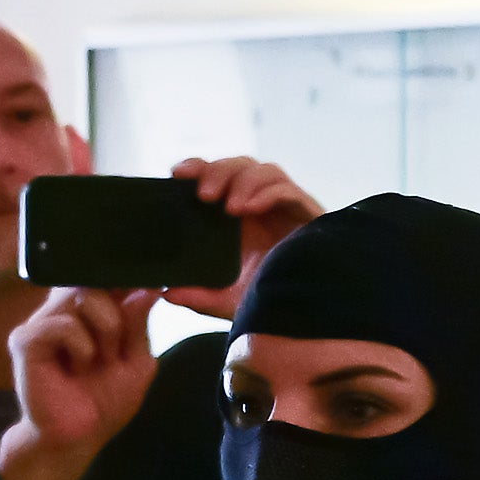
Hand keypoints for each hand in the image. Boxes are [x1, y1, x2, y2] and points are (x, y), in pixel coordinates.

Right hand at [0, 287, 163, 479]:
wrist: (76, 437)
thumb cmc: (103, 400)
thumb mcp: (136, 363)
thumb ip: (140, 326)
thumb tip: (149, 289)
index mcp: (88, 311)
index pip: (106, 278)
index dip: (128, 280)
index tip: (152, 288)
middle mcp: (61, 309)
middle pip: (97, 280)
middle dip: (120, 314)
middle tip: (116, 350)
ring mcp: (41, 321)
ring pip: (83, 296)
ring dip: (105, 330)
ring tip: (97, 361)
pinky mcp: (25, 339)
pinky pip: (62, 324)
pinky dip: (81, 346)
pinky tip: (78, 365)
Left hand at [162, 155, 321, 320]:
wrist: (311, 314)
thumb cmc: (274, 301)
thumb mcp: (229, 301)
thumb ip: (199, 297)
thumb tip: (167, 292)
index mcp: (238, 217)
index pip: (215, 175)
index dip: (197, 167)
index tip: (177, 174)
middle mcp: (261, 206)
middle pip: (238, 165)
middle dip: (218, 172)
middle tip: (205, 196)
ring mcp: (286, 207)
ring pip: (263, 170)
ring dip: (243, 181)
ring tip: (232, 208)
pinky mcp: (309, 213)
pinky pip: (287, 189)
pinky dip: (268, 193)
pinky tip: (252, 209)